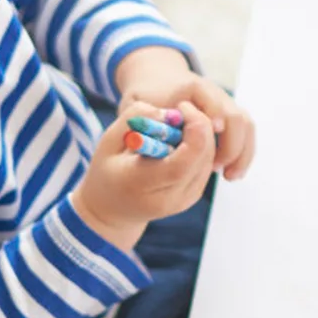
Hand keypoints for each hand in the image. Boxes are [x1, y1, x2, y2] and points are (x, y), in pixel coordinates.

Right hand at [71, 101, 216, 252]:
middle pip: (202, 156)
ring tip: (177, 127)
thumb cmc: (108, 170)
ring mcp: (184, 200)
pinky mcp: (194, 195)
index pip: (182, 163)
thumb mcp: (108, 141)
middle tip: (183, 109)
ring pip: (209, 157)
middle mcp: (168, 199)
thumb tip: (170, 113)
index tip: (182, 107)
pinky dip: (201, 145)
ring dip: (201, 134)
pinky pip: (207, 162)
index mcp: (141, 186)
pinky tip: (181, 140)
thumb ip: (135, 119)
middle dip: (200, 125)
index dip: (193, 129)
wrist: (111, 210)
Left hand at [114, 46, 255, 180]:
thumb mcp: (136, 105)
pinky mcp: (229, 116)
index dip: (215, 115)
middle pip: (235, 116)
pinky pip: (245, 132)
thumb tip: (157, 139)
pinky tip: (232, 173)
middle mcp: (215, 93)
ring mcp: (225, 104)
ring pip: (245, 125)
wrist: (159, 81)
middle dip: (230, 144)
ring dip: (241, 152)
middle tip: (216, 168)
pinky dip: (243, 153)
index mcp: (192, 87)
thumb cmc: (146, 97)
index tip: (214, 132)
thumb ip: (143, 119)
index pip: (211, 100)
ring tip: (229, 176)